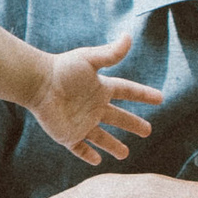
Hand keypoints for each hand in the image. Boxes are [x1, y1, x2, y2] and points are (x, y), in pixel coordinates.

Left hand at [30, 31, 155, 167]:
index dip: (143, 94)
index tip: (160, 98)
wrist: (37, 83)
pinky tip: (97, 161)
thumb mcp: (89, 59)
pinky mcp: (68, 135)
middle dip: (133, 124)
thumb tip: (128, 36)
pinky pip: (80, 148)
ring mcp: (81, 122)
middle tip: (148, 131)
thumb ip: (110, 53)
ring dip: (113, 146)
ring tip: (125, 154)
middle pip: (118, 118)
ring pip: (101, 137)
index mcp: (101, 88)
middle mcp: (93, 107)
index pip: (127, 91)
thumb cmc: (62, 69)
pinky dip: (88, 155)